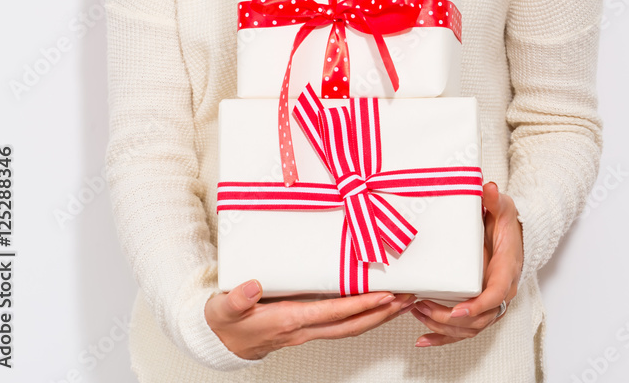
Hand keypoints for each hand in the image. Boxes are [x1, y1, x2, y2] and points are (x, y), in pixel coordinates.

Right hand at [205, 280, 416, 359]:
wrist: (221, 340)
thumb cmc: (226, 321)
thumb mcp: (225, 308)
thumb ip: (238, 298)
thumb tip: (251, 286)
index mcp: (289, 321)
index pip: (333, 314)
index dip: (360, 306)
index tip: (383, 296)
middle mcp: (303, 329)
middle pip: (351, 326)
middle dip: (381, 314)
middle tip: (407, 299)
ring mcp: (307, 330)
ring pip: (350, 327)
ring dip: (377, 316)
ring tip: (401, 302)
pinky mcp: (306, 326)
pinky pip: (341, 324)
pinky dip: (362, 316)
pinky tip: (374, 305)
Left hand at [411, 181, 523, 348]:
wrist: (516, 235)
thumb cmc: (507, 223)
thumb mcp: (503, 208)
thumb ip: (495, 200)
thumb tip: (489, 188)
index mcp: (506, 270)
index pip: (495, 295)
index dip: (477, 306)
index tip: (458, 310)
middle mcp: (501, 292)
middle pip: (478, 319)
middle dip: (449, 319)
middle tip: (422, 306)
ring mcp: (491, 304)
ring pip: (469, 329)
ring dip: (442, 328)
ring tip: (416, 313)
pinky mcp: (480, 308)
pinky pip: (463, 330)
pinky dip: (443, 338)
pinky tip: (423, 340)